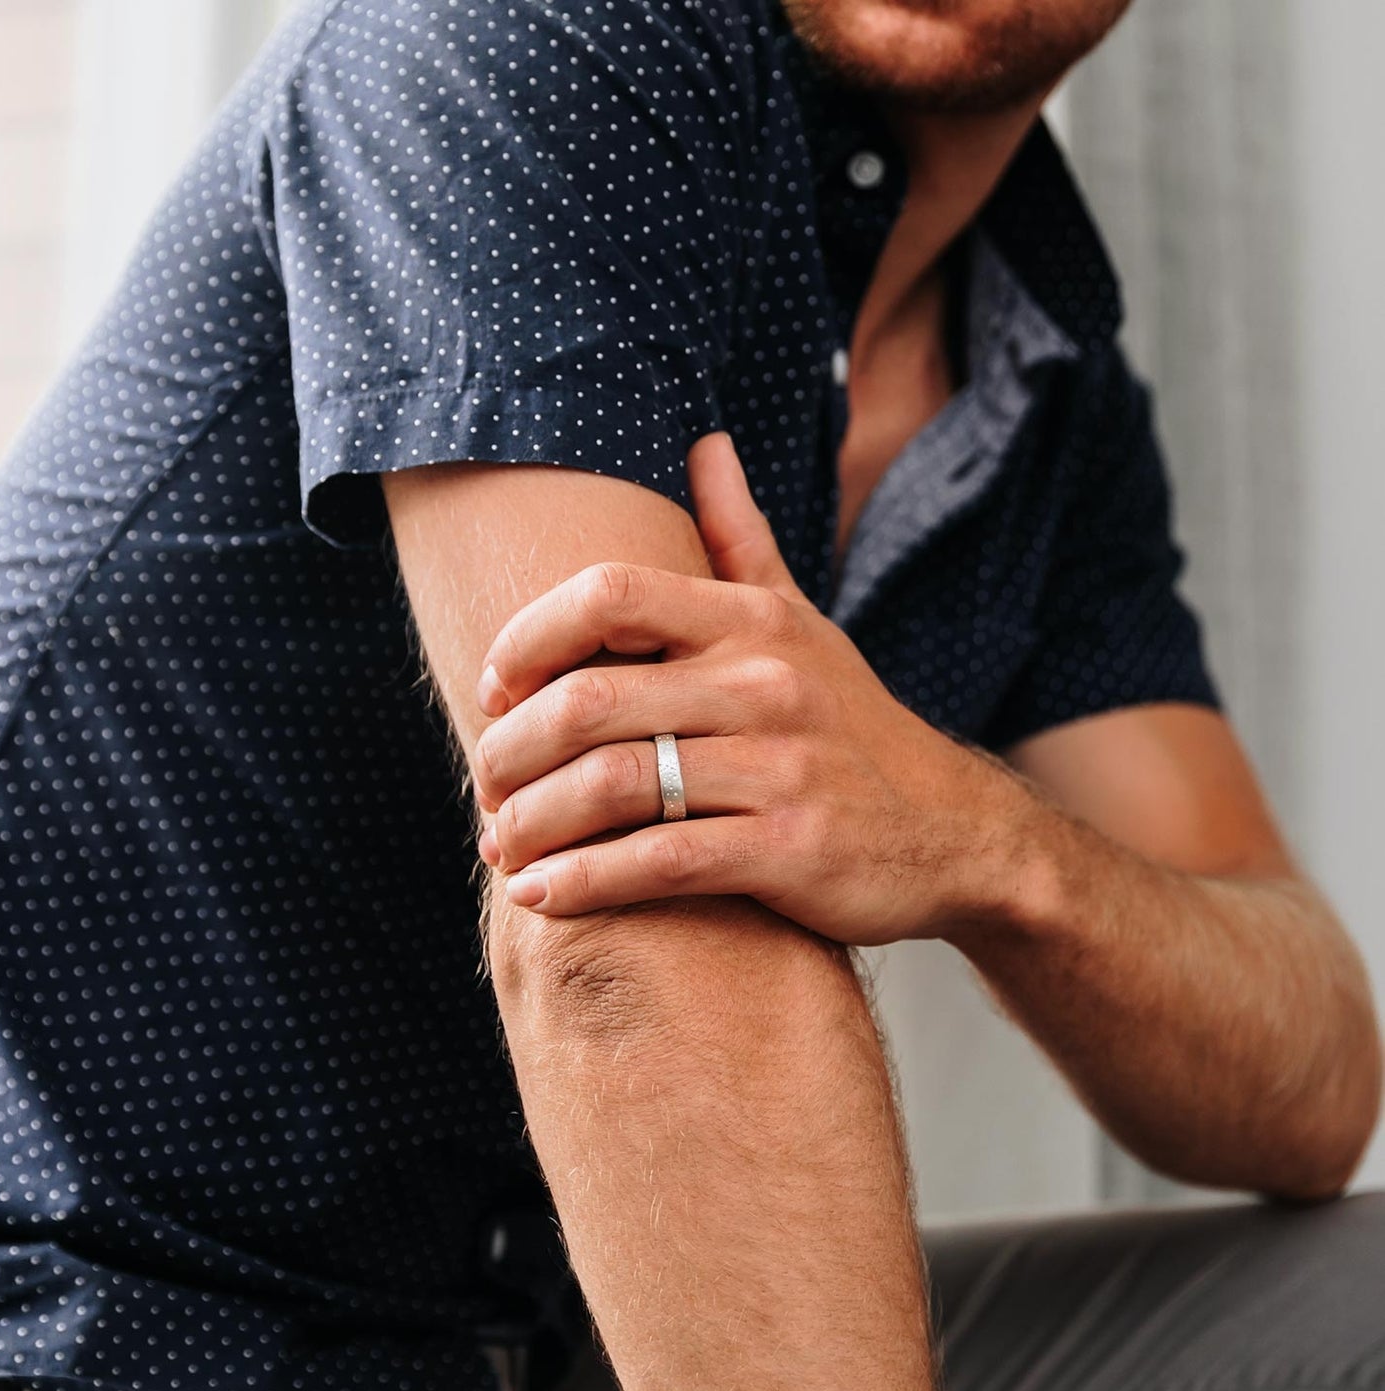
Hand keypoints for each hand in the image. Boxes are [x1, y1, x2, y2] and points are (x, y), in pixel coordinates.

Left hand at [471, 434, 1029, 945]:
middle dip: (509, 749)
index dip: (527, 639)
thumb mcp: (802, 623)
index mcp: (752, 622)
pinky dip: (582, 883)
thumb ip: (741, 539)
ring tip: (500, 845)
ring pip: (612, 787)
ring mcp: (781, 768)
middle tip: (485, 784)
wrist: (958, 831)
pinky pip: (659, 863)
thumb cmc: (852, 725)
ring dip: (532, 824)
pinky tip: (539, 895)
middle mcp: (764, 684)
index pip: (607, 595)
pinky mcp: (790, 851)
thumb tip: (704, 442)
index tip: (495, 690)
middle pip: (589, 701)